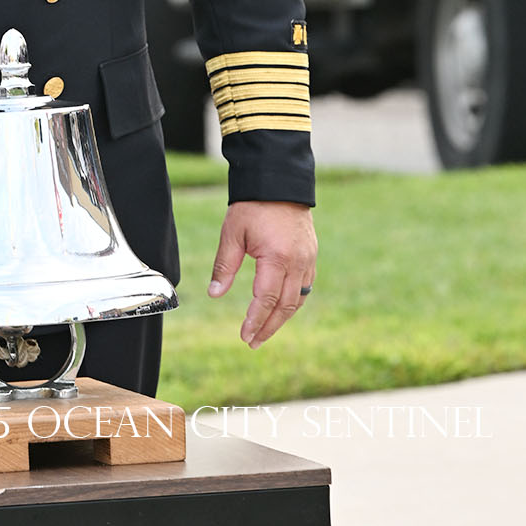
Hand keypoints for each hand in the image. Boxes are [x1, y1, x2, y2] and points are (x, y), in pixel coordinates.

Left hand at [207, 201, 316, 348]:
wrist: (279, 182)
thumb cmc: (252, 206)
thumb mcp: (232, 234)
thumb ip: (224, 266)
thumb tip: (214, 294)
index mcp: (277, 257)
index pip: (266, 299)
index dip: (255, 321)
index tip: (244, 336)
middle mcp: (297, 262)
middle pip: (285, 306)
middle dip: (268, 327)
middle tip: (252, 342)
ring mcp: (308, 260)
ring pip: (298, 300)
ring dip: (281, 319)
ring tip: (264, 332)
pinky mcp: (311, 256)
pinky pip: (305, 287)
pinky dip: (293, 303)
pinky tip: (280, 311)